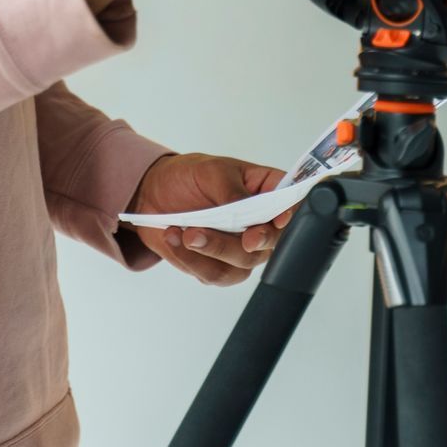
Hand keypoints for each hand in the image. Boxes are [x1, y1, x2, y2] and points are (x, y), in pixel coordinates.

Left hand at [122, 153, 297, 285]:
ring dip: (213, 250)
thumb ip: (232, 191)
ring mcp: (242, 249)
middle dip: (250, 241)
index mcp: (268, 191)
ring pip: (242, 264)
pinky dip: (192, 259)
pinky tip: (175, 238)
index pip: (292, 205)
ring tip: (185, 233)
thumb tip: (247, 207)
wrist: (154, 195)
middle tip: (236, 237)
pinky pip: (214, 274)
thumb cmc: (190, 176)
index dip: (290, 216)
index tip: (276, 222)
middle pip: (271, 243)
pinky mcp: (219, 266)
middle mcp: (261, 224)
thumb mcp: (212, 171)